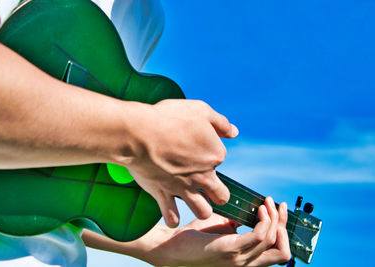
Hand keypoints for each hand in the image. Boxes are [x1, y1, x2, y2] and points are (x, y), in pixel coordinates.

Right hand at [123, 99, 237, 226]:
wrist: (140, 133)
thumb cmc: (170, 118)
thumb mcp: (201, 111)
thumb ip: (220, 123)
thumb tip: (234, 132)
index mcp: (214, 155)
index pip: (220, 157)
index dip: (209, 151)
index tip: (196, 145)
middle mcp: (203, 176)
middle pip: (221, 196)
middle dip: (218, 194)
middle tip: (208, 189)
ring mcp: (183, 188)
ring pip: (202, 212)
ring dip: (201, 209)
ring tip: (195, 202)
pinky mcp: (163, 194)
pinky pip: (172, 216)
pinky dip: (173, 218)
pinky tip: (172, 213)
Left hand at [131, 198, 290, 266]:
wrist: (171, 246)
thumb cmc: (194, 237)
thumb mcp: (222, 228)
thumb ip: (238, 223)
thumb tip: (250, 210)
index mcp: (246, 260)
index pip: (278, 252)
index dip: (283, 230)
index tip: (279, 209)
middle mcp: (246, 264)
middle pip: (282, 251)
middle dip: (283, 224)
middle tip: (277, 204)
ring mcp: (239, 260)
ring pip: (271, 241)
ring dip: (273, 218)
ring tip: (266, 203)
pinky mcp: (229, 251)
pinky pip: (258, 237)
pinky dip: (263, 221)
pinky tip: (258, 209)